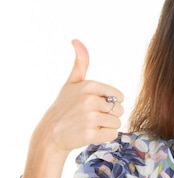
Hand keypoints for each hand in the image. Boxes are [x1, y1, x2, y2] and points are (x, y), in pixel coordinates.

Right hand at [32, 39, 123, 154]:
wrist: (50, 134)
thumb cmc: (64, 106)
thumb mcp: (71, 82)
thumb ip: (80, 63)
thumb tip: (76, 40)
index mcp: (89, 85)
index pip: (119, 96)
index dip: (110, 102)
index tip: (96, 105)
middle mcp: (90, 100)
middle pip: (119, 110)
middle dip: (109, 115)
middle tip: (92, 117)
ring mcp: (90, 118)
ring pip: (117, 123)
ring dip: (107, 126)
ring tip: (90, 125)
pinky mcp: (90, 134)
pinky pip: (112, 135)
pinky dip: (104, 137)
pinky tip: (90, 134)